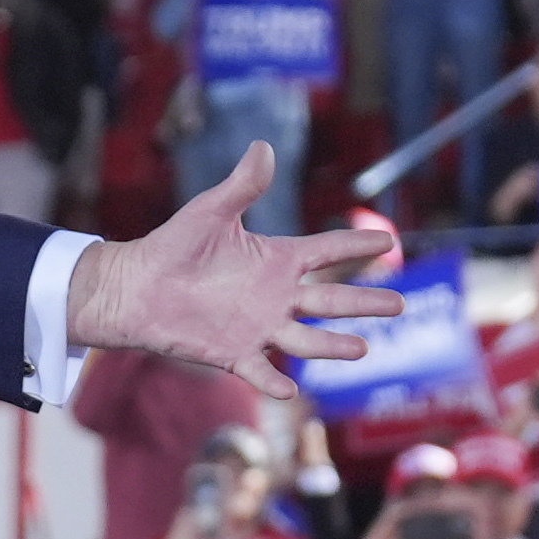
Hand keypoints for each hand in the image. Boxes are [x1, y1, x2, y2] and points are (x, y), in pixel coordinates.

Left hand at [63, 175, 404, 403]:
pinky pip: (259, 371)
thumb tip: (262, 147)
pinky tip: (291, 390)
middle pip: (331, 301)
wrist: (137, 287)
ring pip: (306, 339)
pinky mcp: (232, 353)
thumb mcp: (211, 211)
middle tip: (401, 303)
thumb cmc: (173, 246)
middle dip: (365, 303)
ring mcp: (258, 327)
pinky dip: (273, 381)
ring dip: (333, 345)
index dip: (357, 245)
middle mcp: (275, 296)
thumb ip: (242, 185)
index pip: (327, 251)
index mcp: (275, 259)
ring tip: (364, 348)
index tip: (389, 241)